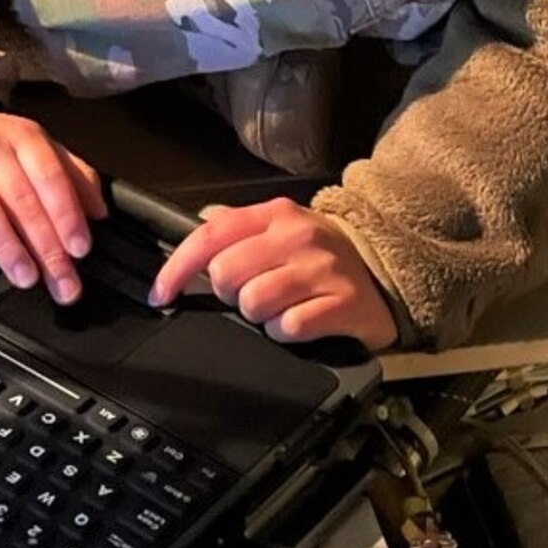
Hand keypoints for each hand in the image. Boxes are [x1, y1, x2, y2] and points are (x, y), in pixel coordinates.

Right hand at [0, 109, 107, 305]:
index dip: (66, 212)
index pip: (48, 174)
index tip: (79, 248)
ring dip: (3, 243)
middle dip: (43, 242)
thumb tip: (99, 211)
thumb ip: (71, 175)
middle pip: (18, 194)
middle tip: (60, 279)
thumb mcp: (35, 150)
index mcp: (19, 136)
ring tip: (23, 276)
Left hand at [149, 198, 397, 351]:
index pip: (210, 236)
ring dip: (260, 316)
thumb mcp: (281, 227)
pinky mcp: (342, 304)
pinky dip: (287, 332)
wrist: (386, 270)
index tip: (161, 294)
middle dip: (230, 294)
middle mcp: (297, 236)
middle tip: (251, 293)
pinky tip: (301, 321)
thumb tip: (196, 230)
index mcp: (275, 214)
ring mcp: (322, 269)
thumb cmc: (322, 254)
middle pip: (226, 275)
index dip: (176, 268)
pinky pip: (289, 328)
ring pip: (253, 304)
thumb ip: (237, 228)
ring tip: (281, 306)